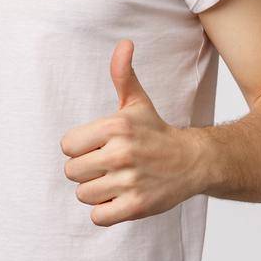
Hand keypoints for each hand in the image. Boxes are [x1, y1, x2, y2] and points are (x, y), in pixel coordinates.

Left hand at [61, 39, 204, 226]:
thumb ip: (123, 74)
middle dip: (87, 171)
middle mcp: (121, 153)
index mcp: (115, 126)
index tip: (98, 147)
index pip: (67, 146)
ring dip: (97, 192)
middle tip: (108, 166)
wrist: (194, 162)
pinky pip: (98, 216)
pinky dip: (105, 211)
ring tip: (116, 181)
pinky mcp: (136, 206)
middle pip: (72, 172)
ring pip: (83, 195)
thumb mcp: (137, 102)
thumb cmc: (156, 132)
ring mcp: (129, 181)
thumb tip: (124, 44)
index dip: (80, 149)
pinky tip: (121, 198)